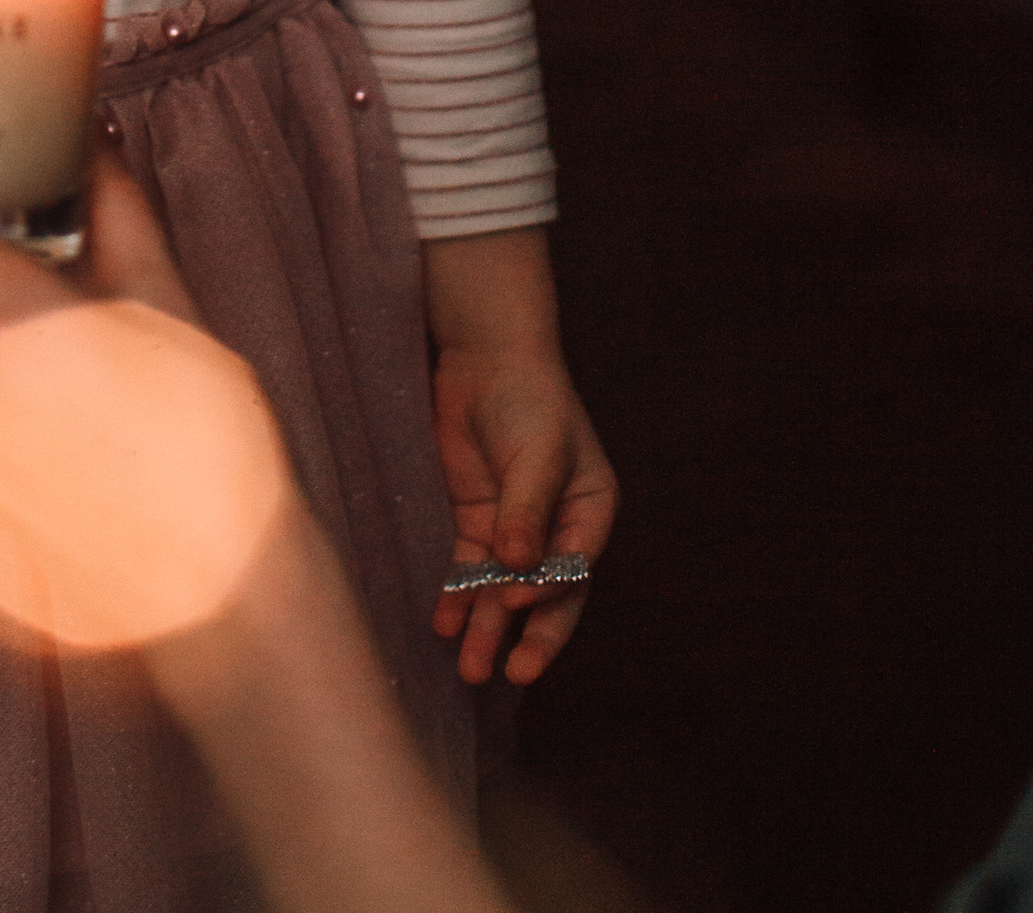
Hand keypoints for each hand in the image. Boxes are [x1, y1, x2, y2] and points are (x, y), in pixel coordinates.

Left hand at [430, 344, 616, 689]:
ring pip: (502, 591)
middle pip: (545, 595)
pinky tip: (443, 623)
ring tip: (468, 670)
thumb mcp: (538, 451)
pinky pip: (468, 571)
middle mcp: (555, 529)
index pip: (574, 567)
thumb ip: (527, 509)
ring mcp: (513, 529)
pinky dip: (457, 597)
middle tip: (512, 675)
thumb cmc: (527, 398)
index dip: (550, 591)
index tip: (516, 599)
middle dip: (529, 636)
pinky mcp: (475, 522)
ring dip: (487, 628)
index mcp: (589, 513)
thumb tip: (518, 570)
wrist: (484, 355)